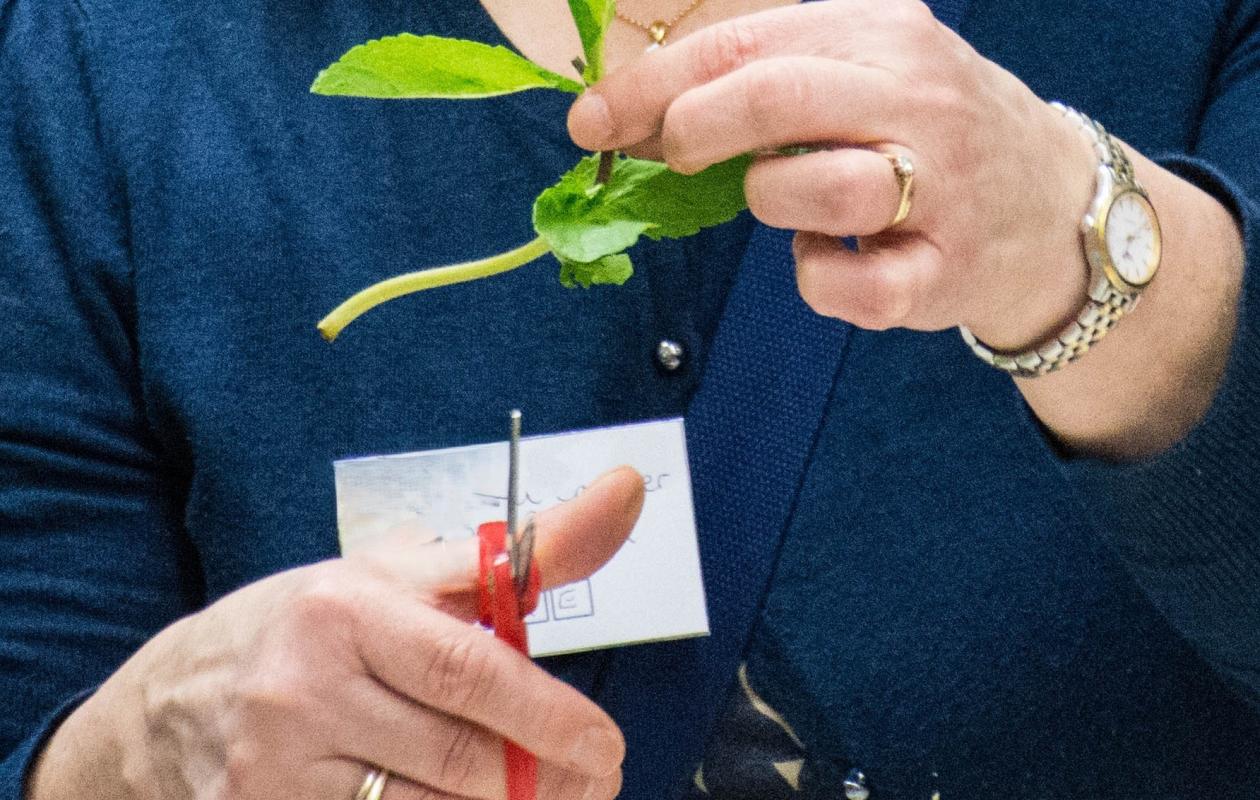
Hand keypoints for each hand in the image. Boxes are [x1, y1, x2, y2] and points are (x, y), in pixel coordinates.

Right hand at [29, 468, 644, 799]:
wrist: (169, 704)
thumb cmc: (308, 628)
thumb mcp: (397, 576)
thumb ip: (513, 555)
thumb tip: (624, 495)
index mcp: (344, 609)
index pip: (469, 671)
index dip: (549, 716)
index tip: (604, 744)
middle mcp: (303, 689)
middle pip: (459, 758)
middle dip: (542, 779)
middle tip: (591, 780)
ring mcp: (275, 770)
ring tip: (536, 797)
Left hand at [568, 0, 1095, 348]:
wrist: (1052, 209)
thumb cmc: (929, 138)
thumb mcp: (860, 74)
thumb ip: (761, 79)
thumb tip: (634, 114)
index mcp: (884, 34)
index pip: (744, 44)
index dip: (652, 84)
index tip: (592, 118)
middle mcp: (918, 98)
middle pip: (776, 96)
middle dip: (694, 128)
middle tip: (671, 155)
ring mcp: (940, 187)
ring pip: (813, 189)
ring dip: (773, 202)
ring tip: (790, 203)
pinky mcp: (944, 273)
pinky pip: (849, 285)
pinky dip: (818, 280)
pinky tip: (834, 259)